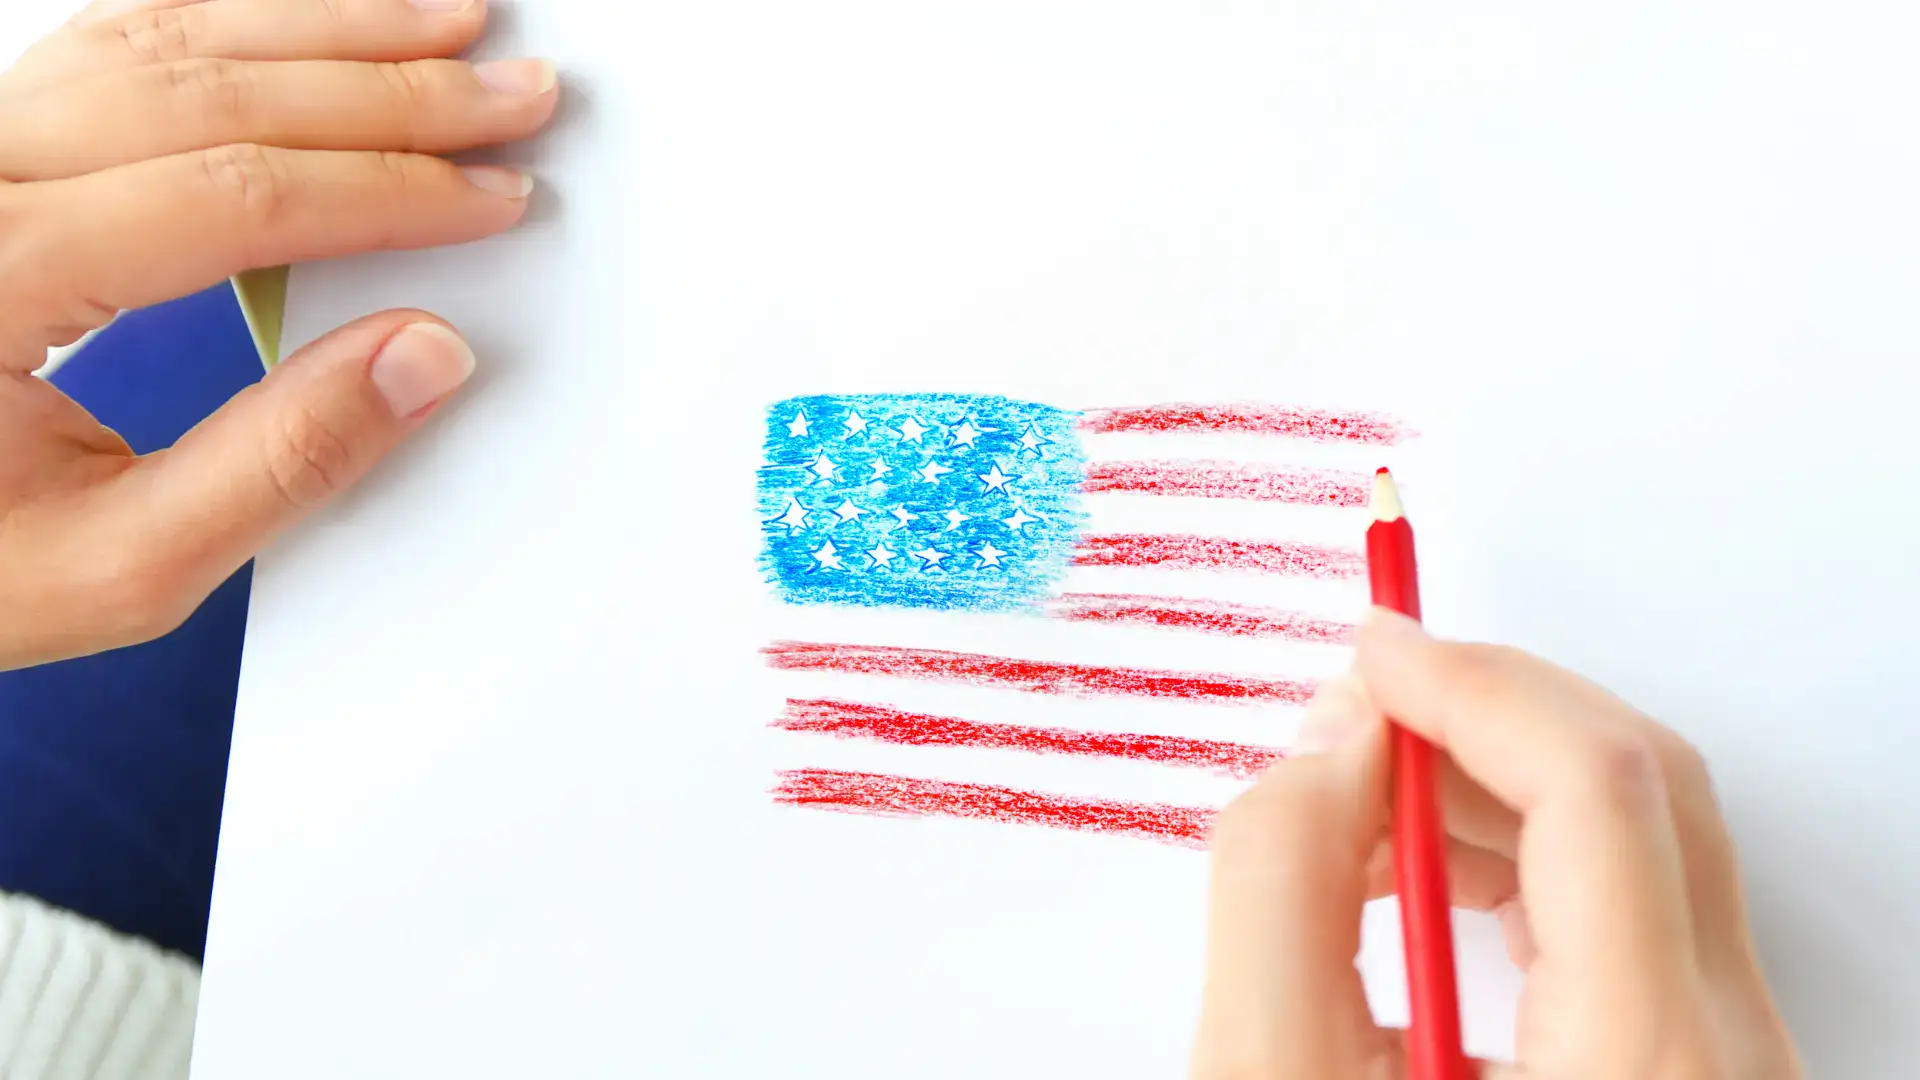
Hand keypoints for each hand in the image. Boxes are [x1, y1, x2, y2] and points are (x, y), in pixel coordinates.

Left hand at [0, 0, 555, 668]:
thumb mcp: (113, 567)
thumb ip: (278, 466)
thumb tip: (422, 357)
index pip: (238, 195)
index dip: (392, 190)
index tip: (498, 196)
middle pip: (209, 91)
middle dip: (389, 87)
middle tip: (513, 90)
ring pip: (159, 38)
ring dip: (321, 26)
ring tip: (445, 21)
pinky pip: (109, 44)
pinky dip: (228, 22)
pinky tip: (309, 24)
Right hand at [1190, 609, 1803, 1078]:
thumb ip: (1275, 883)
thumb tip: (1327, 746)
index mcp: (1650, 1062)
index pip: (1598, 783)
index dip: (1472, 682)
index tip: (1367, 650)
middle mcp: (1729, 1062)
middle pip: (1644, 792)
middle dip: (1488, 716)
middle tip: (1358, 712)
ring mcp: (1730, 1075)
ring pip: (1647, 845)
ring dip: (1497, 787)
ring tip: (1358, 816)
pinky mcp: (1695, 1079)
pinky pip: (1635, 915)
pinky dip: (1527, 863)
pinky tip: (1421, 886)